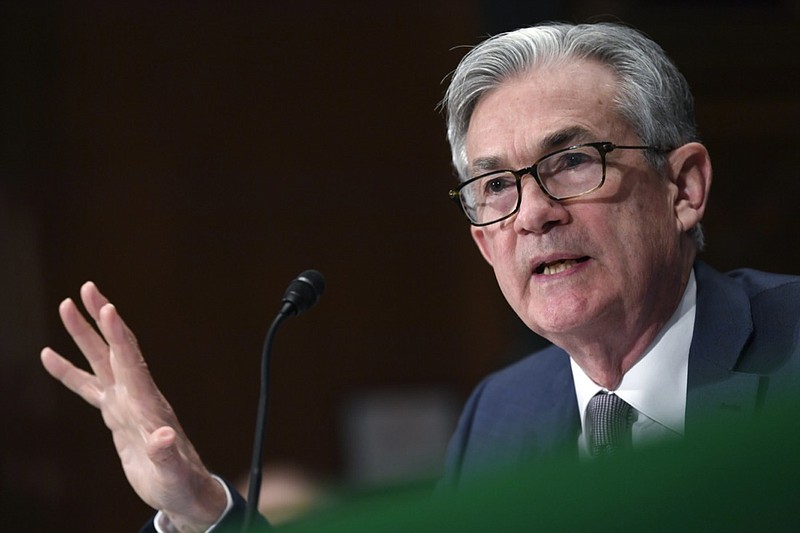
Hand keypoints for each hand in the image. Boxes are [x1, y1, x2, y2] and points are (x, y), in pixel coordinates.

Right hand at [40, 282, 226, 530]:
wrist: (184, 491)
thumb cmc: (181, 481)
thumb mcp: (173, 471)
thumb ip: (166, 453)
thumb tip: (163, 437)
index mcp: (148, 404)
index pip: (131, 362)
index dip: (119, 335)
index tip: (109, 307)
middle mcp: (137, 395)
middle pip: (115, 348)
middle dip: (101, 318)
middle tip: (86, 287)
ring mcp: (126, 403)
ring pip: (100, 360)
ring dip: (84, 334)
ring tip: (66, 306)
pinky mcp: (117, 415)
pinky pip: (88, 387)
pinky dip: (69, 372)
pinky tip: (49, 356)